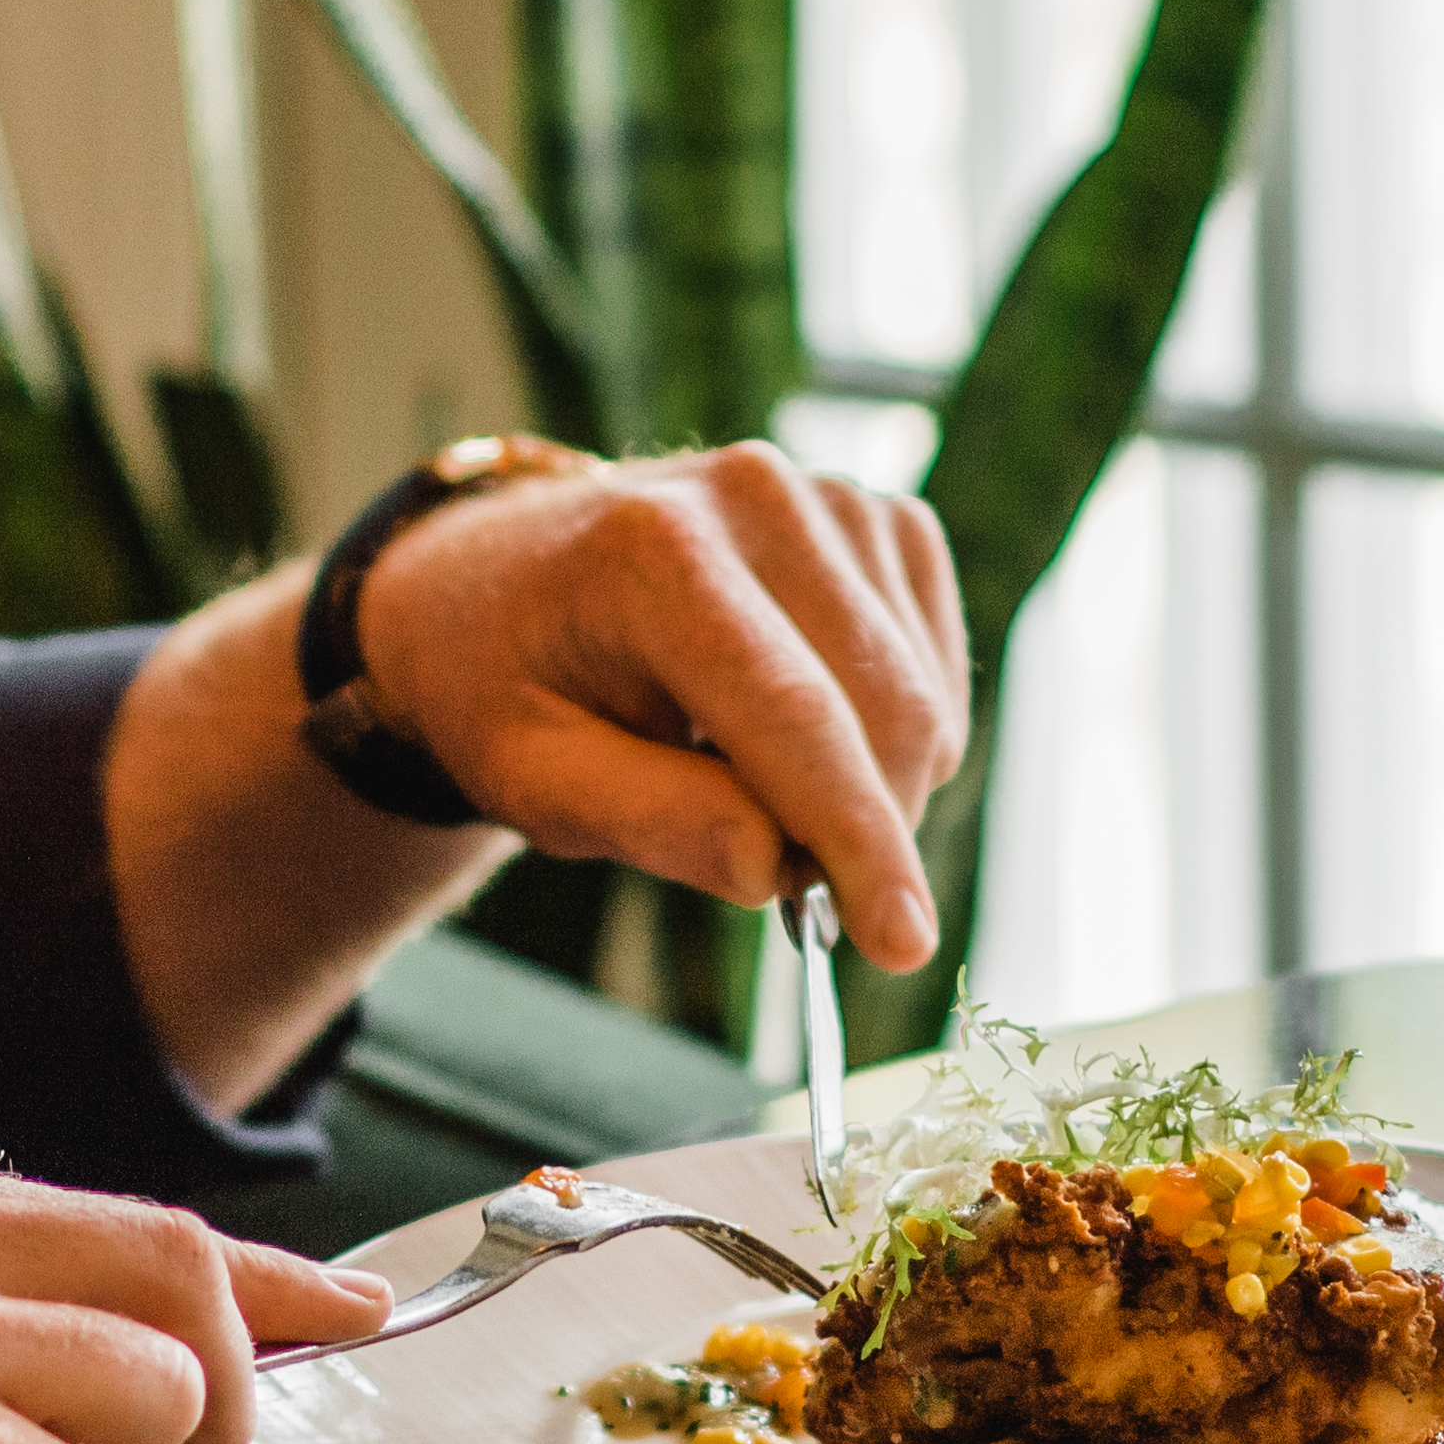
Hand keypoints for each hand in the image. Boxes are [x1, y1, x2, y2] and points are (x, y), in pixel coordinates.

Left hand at [356, 439, 972, 971]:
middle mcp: (760, 497)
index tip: (904, 946)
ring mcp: (833, 498)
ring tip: (753, 775)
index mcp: (656, 551)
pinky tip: (804, 728)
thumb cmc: (513, 687)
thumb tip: (774, 868)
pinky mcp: (882, 521)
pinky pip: (937, 674)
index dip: (861, 838)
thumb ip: (651, 821)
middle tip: (776, 871)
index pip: (797, 714)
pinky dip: (893, 737)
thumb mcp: (533, 778)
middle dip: (863, 831)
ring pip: (924, 703)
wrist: (507, 580)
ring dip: (873, 787)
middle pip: (887, 712)